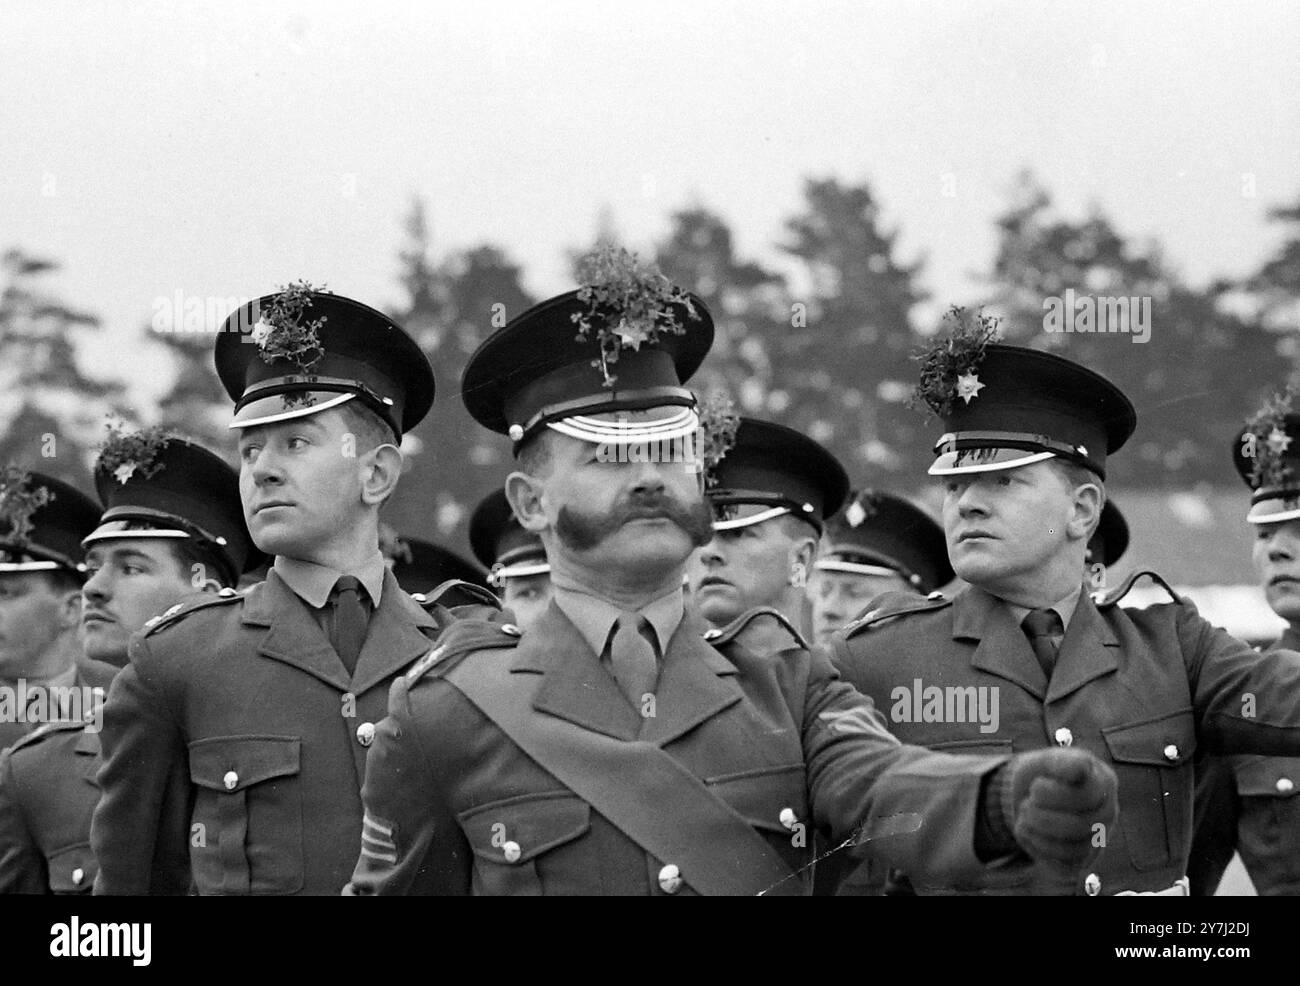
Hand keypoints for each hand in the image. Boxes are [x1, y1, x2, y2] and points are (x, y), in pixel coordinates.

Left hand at [1005, 748, 1116, 869]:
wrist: (1031, 793)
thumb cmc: (1045, 774)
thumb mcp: (1050, 760)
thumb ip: (1064, 763)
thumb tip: (1080, 768)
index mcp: (1105, 783)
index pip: (1084, 796)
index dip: (1051, 793)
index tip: (1036, 784)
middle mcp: (1107, 813)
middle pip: (1078, 826)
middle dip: (1040, 814)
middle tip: (1026, 802)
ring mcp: (1097, 839)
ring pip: (1070, 849)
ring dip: (1036, 831)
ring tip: (1025, 815)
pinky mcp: (1081, 861)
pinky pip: (1062, 867)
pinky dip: (1037, 849)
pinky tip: (1029, 831)